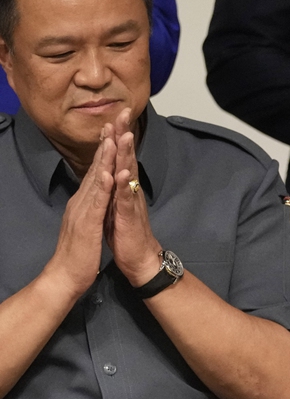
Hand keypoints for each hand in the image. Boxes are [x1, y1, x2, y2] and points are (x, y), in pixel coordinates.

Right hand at [41, 128, 115, 298]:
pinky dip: (102, 188)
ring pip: (95, 180)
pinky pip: (96, 203)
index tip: (114, 129)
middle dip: (106, 144)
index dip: (106, 150)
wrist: (65, 277)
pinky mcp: (86, 224)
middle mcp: (82, 202)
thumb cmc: (79, 253)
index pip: (97, 171)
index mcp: (84, 202)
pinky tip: (109, 175)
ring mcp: (83, 211)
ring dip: (104, 159)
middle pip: (96, 168)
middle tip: (114, 121)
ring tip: (111, 138)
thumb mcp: (88, 223)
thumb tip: (96, 194)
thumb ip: (91, 207)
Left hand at [105, 108, 162, 287]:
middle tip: (124, 113)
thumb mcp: (117, 207)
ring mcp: (130, 202)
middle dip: (124, 135)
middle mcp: (130, 190)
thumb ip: (115, 189)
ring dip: (127, 154)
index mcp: (124, 188)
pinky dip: (123, 185)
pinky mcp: (129, 217)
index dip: (116, 138)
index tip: (112, 118)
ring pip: (128, 173)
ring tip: (125, 135)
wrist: (139, 260)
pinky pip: (125, 198)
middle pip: (127, 158)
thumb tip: (111, 173)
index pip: (119, 158)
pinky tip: (122, 173)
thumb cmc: (127, 235)